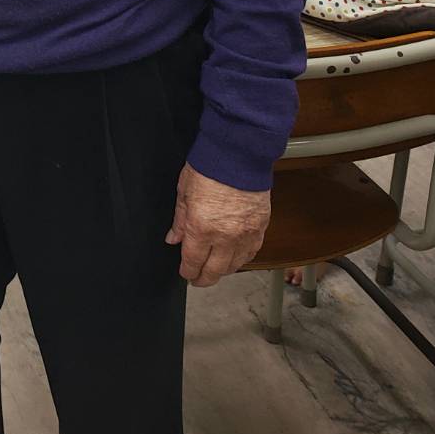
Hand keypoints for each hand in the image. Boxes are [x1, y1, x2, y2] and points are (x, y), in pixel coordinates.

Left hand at [165, 163, 269, 288]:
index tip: (185, 272)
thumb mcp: (184, 192)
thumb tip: (174, 238)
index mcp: (202, 227)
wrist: (239, 154)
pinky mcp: (260, 227)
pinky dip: (242, 259)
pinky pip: (251, 253)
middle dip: (204, 278)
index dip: (188, 271)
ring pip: (235, 265)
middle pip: (215, 271)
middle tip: (198, 279)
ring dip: (223, 271)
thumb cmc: (209, 167)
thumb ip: (180, 220)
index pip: (193, 262)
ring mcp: (245, 234)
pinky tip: (235, 258)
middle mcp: (225, 236)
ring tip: (215, 270)